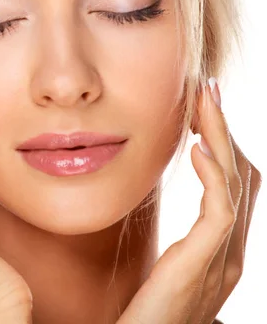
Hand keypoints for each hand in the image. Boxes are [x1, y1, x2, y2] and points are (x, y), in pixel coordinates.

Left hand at [117, 79, 261, 323]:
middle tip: (206, 89)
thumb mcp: (167, 273)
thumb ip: (181, 249)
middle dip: (224, 129)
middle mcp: (230, 252)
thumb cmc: (148, 315)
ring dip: (220, 137)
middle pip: (241, 176)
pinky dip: (214, 175)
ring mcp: (223, 259)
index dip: (223, 145)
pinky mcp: (205, 264)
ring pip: (235, 184)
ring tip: (203, 101)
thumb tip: (171, 222)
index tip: (201, 111)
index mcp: (220, 250)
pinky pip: (220, 211)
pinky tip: (200, 148)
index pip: (233, 187)